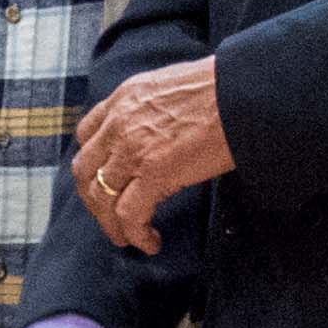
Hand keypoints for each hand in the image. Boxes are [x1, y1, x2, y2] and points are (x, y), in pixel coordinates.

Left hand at [66, 64, 231, 251]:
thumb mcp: (173, 86)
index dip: (92, 162)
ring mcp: (132, 148)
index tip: (101, 177)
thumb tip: (161, 130)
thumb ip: (153, 108)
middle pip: (86, 170)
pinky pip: (130, 214)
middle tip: (108, 216)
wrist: (242, 94)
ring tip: (126, 237)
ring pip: (102, 197)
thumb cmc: (224, 89)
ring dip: (111, 223)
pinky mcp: (153, 172)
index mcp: (124, 98)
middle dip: (93, 198)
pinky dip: (135, 234)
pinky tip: (150, 242)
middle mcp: (119, 122)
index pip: (87, 133)